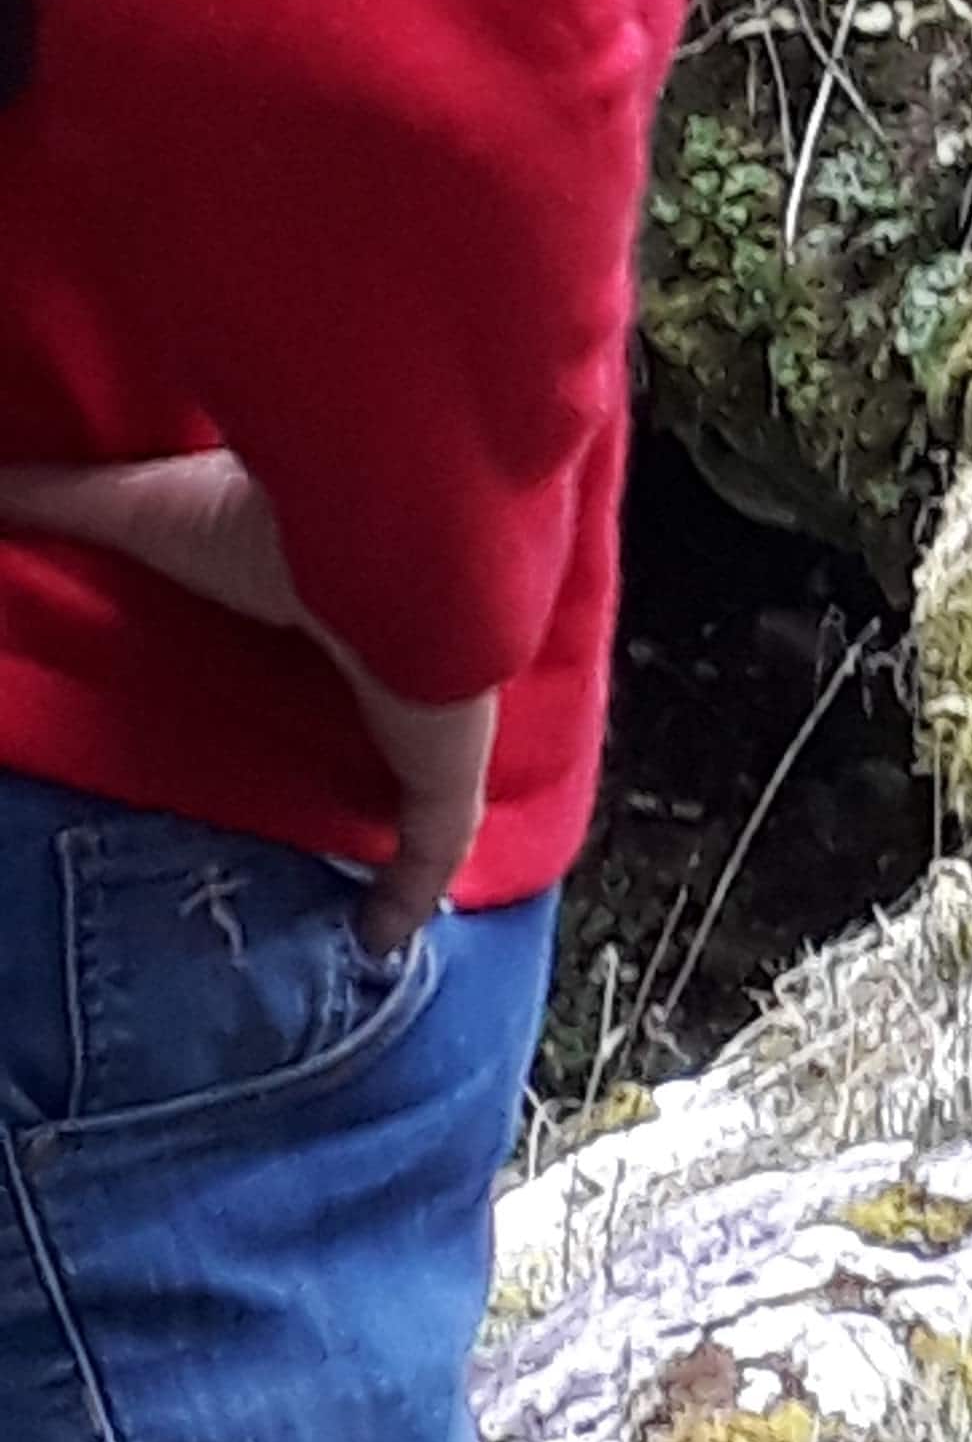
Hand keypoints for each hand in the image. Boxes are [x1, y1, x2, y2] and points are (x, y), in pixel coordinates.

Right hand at [0, 450, 496, 951]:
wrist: (381, 523)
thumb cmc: (261, 512)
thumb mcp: (136, 512)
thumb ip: (56, 504)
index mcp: (328, 590)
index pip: (316, 646)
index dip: (298, 676)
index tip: (249, 720)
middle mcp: (387, 653)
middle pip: (368, 722)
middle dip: (344, 762)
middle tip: (282, 821)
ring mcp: (426, 715)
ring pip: (413, 786)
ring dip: (384, 830)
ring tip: (329, 884)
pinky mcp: (445, 766)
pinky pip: (435, 845)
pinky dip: (410, 891)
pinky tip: (380, 937)